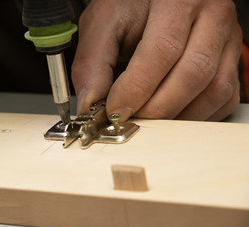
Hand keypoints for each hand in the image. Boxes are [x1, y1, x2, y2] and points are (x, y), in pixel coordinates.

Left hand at [72, 0, 242, 120]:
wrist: (155, 0)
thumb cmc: (131, 6)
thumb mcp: (104, 23)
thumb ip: (93, 62)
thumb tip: (90, 104)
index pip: (162, 51)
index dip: (136, 88)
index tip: (114, 111)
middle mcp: (213, 17)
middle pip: (192, 75)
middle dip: (156, 109)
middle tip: (129, 120)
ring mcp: (228, 42)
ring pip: (213, 91)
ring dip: (176, 117)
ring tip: (146, 120)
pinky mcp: (232, 63)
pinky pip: (223, 100)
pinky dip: (196, 117)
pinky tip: (170, 115)